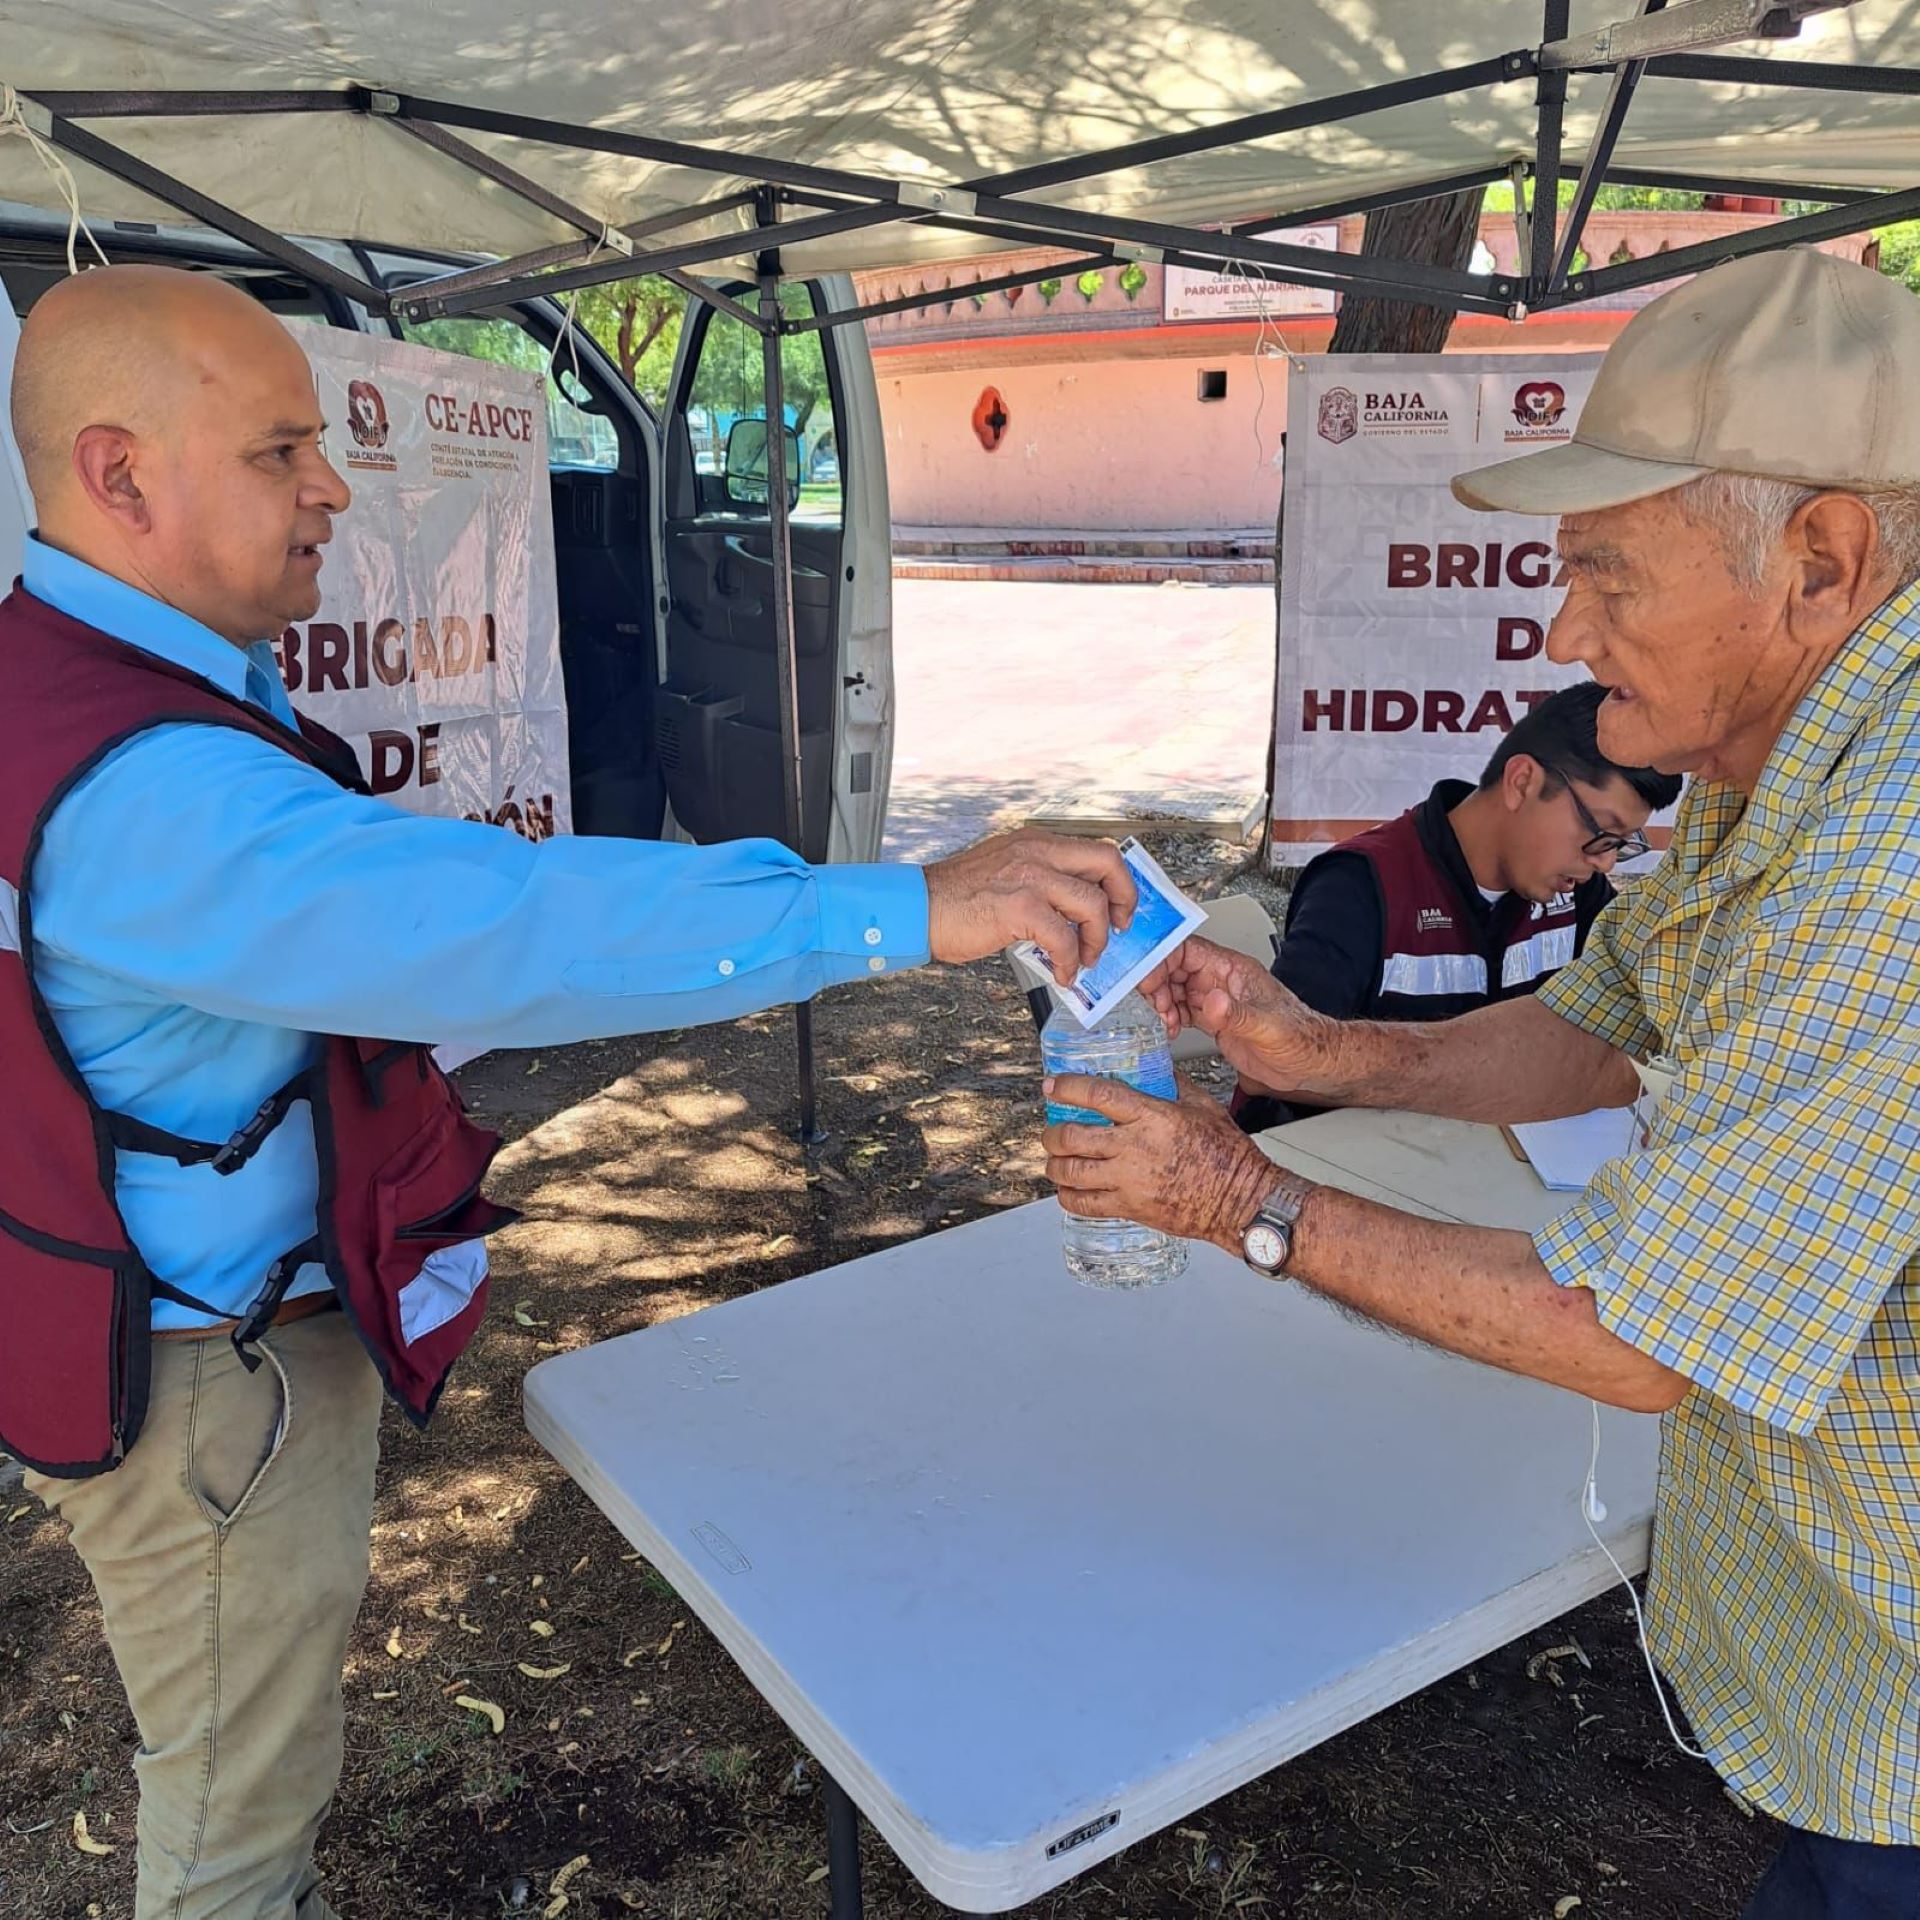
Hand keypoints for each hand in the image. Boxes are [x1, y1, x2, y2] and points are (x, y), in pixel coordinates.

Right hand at [924, 829, 1134, 984]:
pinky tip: (1062, 973)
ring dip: (1096, 940)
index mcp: (1035, 842)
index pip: (1097, 849)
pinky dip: (1070, 962)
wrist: (917, 908)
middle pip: (1107, 862)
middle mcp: (1037, 851)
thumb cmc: (955, 898)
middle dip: (1124, 899)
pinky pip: (1064, 938)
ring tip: (1082, 960)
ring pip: (1092, 904)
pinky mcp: (1019, 908)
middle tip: (1119, 927)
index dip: (1118, 880)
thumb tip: (1072, 910)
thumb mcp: (1005, 872)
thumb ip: (1040, 881)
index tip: (1119, 906)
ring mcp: (1029, 877)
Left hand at [1042, 1072, 1282, 1251]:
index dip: (1067, 1088)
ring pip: (1070, 1172)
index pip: (1096, 1094)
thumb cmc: (1227, 1155)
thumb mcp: (1204, 1106)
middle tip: (1050, 1131)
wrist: (1240, 1199)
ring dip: (1054, 1165)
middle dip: (1051, 1133)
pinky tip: (1068, 1190)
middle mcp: (1133, 1148)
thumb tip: (1159, 1071)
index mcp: (1150, 1116)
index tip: (1052, 1086)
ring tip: (1054, 1160)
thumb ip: (1175, 1086)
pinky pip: (1084, 1204)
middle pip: (1071, 1137)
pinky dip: (1068, 1197)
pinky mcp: (1129, 1208)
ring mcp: (1128, 1180)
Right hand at [1142, 936, 1326, 1093]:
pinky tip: (1172, 1029)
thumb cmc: (1300, 1039)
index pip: (1188, 950)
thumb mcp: (1268, 1027)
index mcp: (1234, 970)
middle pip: (1175, 967)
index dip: (1163, 960)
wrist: (1311, 1063)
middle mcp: (1223, 980)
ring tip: (1166, 1020)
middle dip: (1157, 984)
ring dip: (1162, 1002)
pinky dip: (1170, 1017)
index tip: (1149, 979)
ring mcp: (1217, 999)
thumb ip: (1236, 1014)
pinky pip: (1181, 1009)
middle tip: (1156, 1006)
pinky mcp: (1214, 1019)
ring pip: (1175, 988)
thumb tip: (1210, 1000)